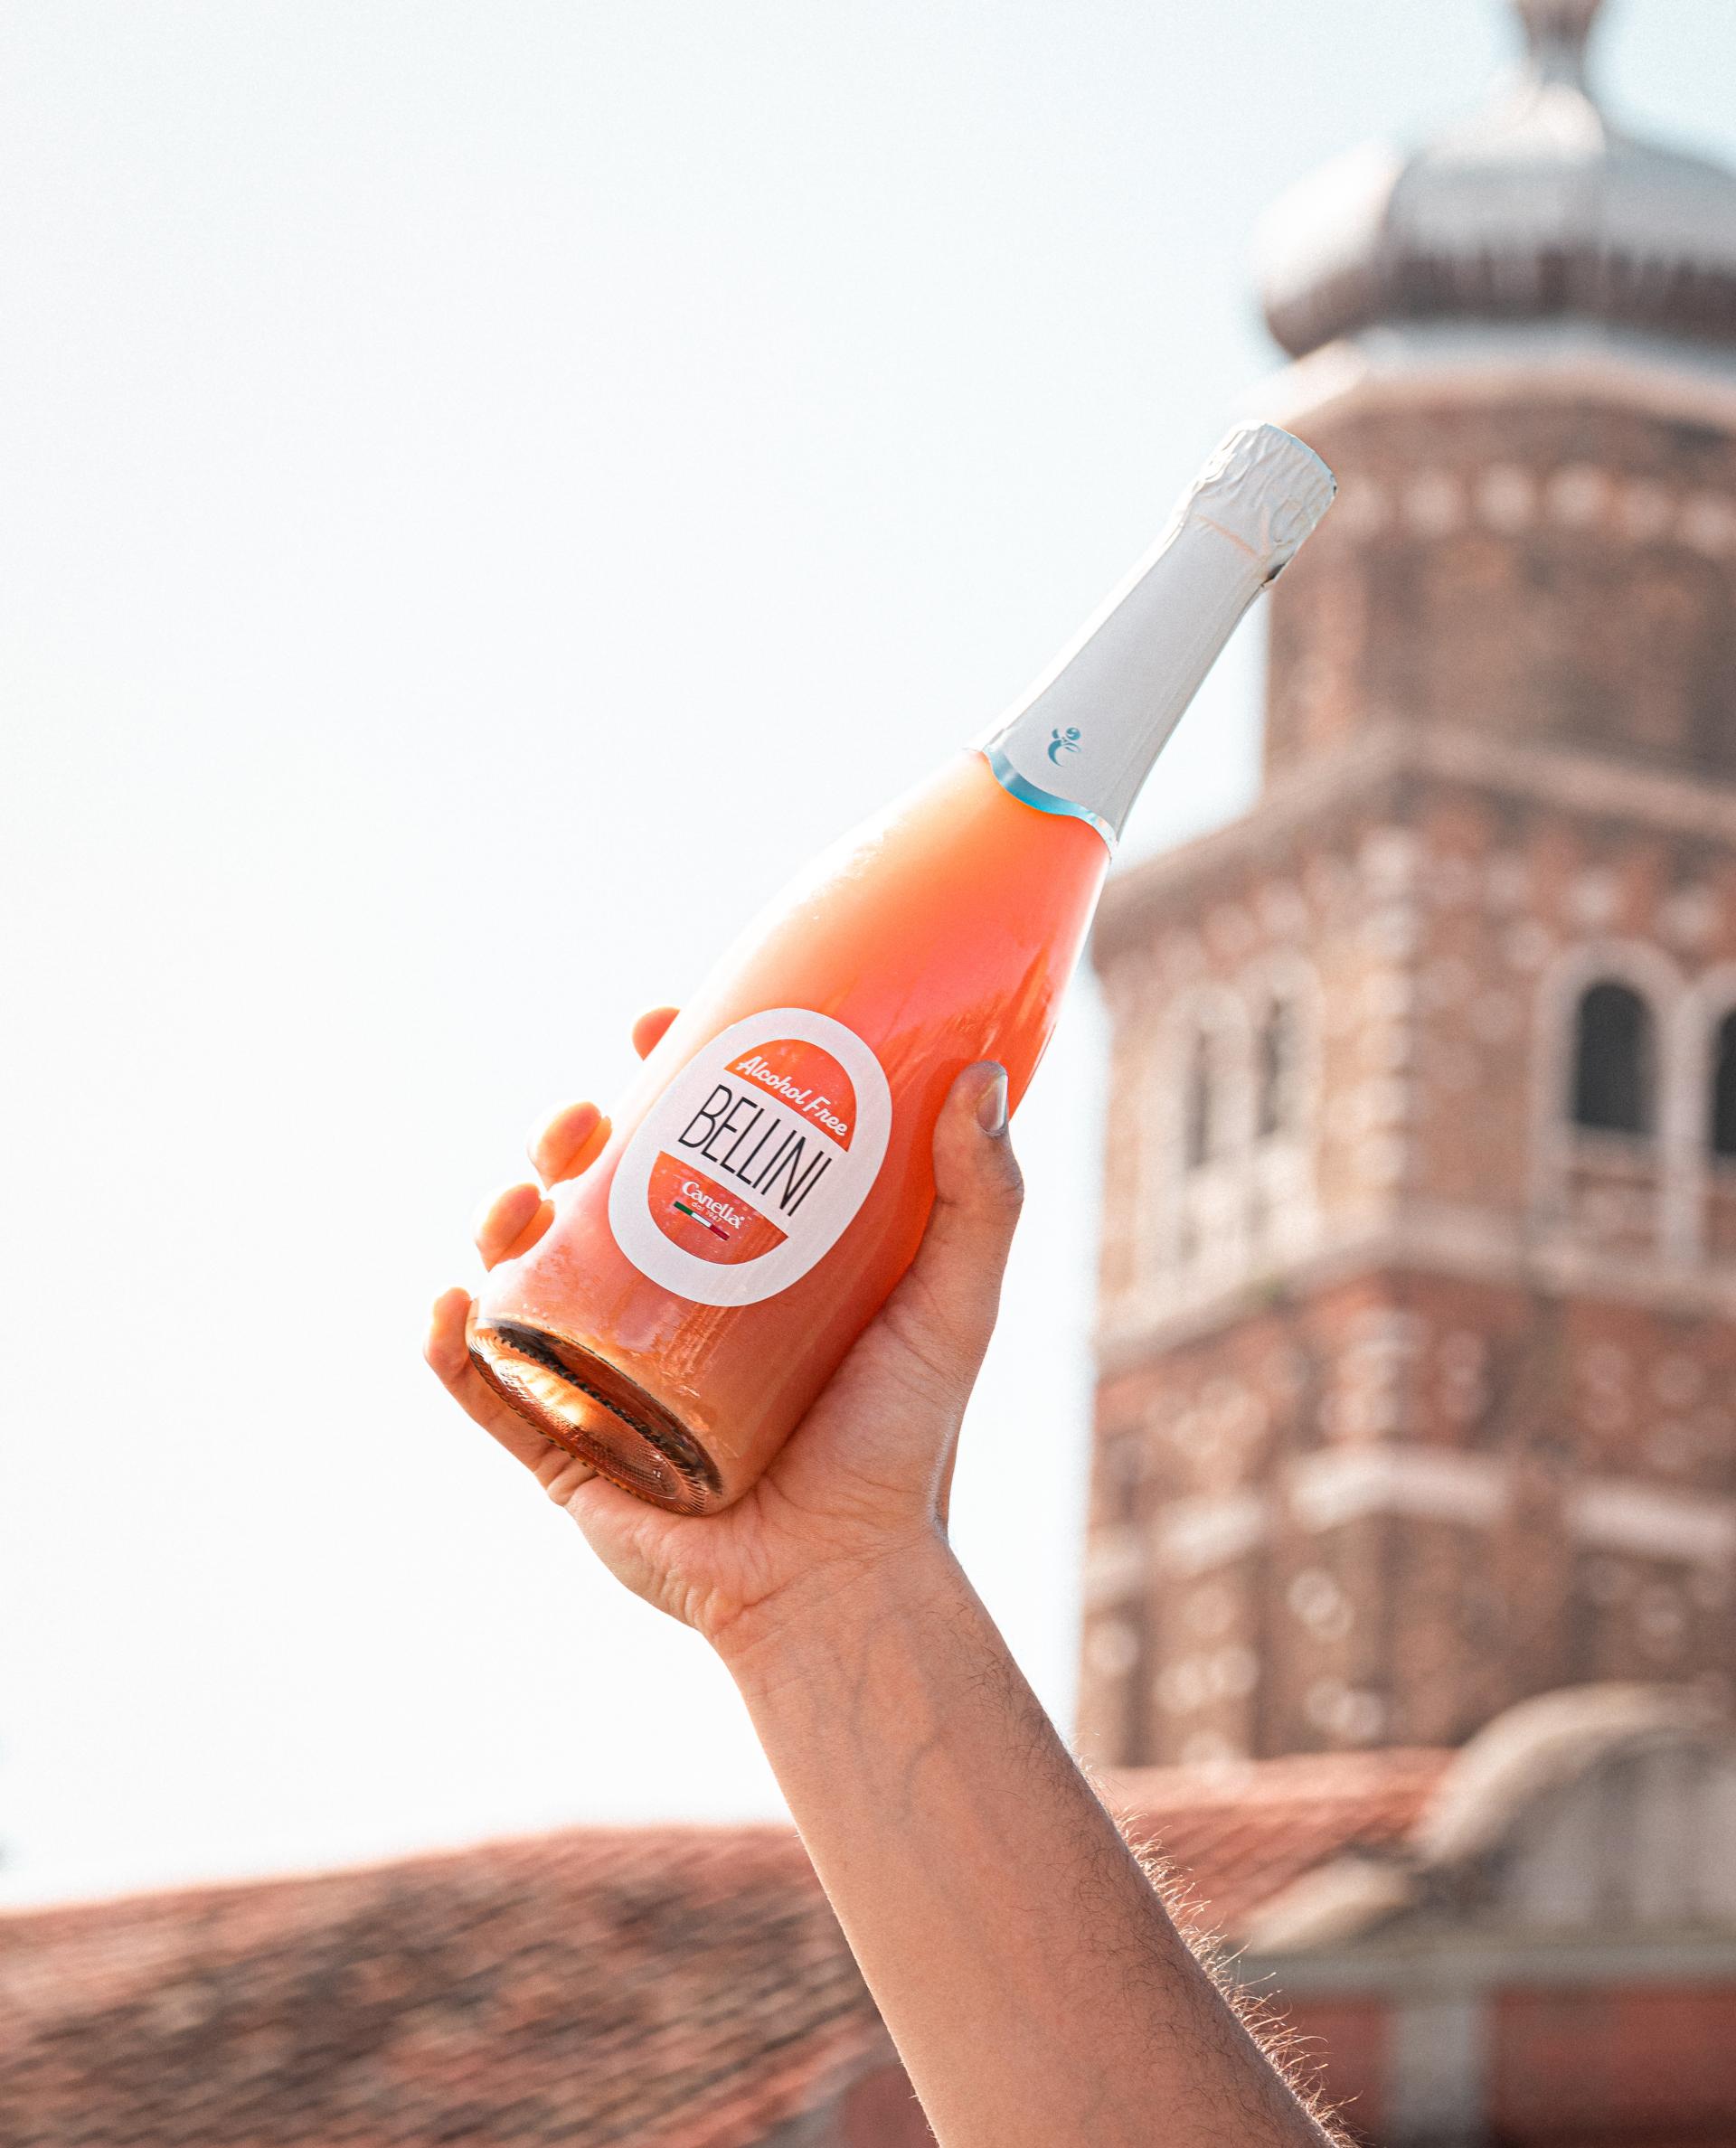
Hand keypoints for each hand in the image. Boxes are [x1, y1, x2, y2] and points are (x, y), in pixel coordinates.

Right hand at [425, 1008, 1023, 1658]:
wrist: (848, 1581)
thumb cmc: (904, 1447)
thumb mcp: (951, 1306)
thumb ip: (981, 1199)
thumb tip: (978, 1073)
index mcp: (737, 1258)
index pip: (684, 1140)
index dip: (659, 1072)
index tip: (657, 1024)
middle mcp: (663, 1306)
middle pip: (589, 1192)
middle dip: (564, 1136)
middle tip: (583, 1117)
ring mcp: (606, 1374)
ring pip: (524, 1274)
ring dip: (498, 1217)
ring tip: (515, 1203)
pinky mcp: (569, 1451)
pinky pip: (489, 1392)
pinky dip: (450, 1347)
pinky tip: (444, 1306)